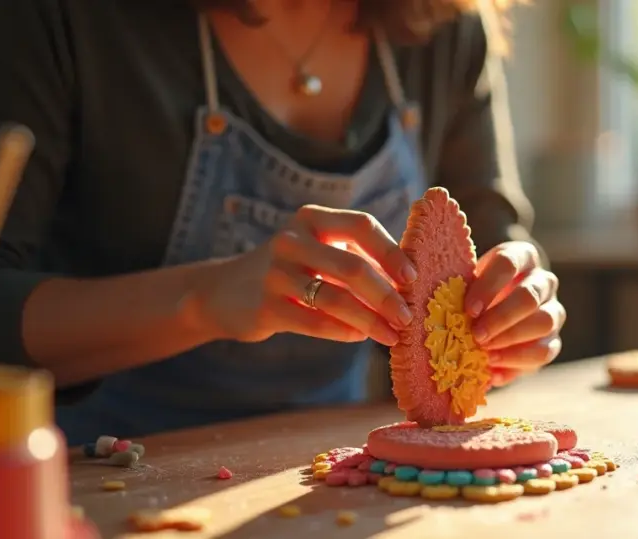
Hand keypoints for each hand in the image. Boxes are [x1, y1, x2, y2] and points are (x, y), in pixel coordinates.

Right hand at [189, 205, 416, 345]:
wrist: (224, 292)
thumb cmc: (291, 271)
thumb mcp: (318, 250)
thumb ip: (356, 258)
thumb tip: (408, 284)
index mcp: (312, 218)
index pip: (361, 225)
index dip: (391, 251)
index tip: (413, 277)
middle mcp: (291, 240)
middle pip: (352, 266)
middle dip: (386, 295)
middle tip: (407, 317)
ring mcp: (274, 273)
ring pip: (335, 299)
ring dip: (370, 321)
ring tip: (391, 335)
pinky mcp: (265, 306)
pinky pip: (315, 322)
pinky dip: (344, 332)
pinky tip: (360, 337)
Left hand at [464, 241, 564, 386]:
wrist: (498, 310)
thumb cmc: (477, 293)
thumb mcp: (468, 283)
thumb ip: (458, 288)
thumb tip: (433, 301)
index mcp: (522, 257)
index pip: (509, 263)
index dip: (489, 286)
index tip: (469, 309)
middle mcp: (543, 281)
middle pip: (530, 295)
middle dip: (501, 318)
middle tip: (476, 335)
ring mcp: (554, 310)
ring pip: (544, 322)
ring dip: (511, 339)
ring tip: (485, 353)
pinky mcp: (553, 340)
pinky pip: (544, 352)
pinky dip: (516, 362)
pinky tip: (492, 369)